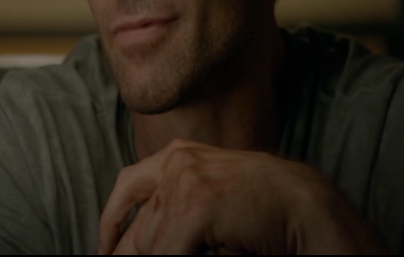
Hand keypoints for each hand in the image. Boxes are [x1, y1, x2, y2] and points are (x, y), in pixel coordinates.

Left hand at [97, 139, 385, 254]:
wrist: (300, 203)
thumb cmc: (257, 204)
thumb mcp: (207, 197)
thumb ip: (173, 210)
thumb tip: (129, 243)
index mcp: (176, 156)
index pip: (128, 187)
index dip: (111, 223)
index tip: (103, 249)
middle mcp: (175, 162)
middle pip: (141, 227)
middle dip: (137, 253)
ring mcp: (185, 181)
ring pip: (154, 245)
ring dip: (172, 255)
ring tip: (210, 245)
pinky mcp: (197, 205)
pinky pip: (170, 252)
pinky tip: (214, 251)